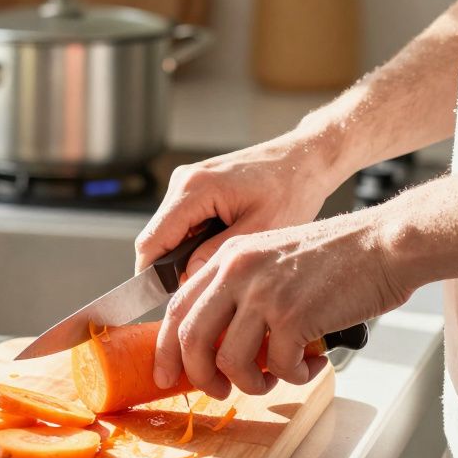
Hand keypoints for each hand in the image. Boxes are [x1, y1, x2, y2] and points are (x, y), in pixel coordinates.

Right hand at [134, 138, 341, 273]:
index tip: (170, 299)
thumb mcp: (260, 229)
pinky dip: (196, 238)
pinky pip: (183, 220)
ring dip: (187, 251)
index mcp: (194, 189)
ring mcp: (188, 180)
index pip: (151, 242)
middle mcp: (184, 181)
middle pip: (157, 237)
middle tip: (209, 282)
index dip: (153, 275)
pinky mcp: (196, 184)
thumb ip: (216, 254)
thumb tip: (188, 276)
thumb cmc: (291, 188)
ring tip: (223, 258)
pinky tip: (224, 241)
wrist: (306, 158)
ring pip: (169, 231)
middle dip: (175, 265)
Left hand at [153, 211, 412, 396]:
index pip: (178, 308)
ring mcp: (264, 293)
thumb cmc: (338, 257)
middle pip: (192, 339)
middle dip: (199, 377)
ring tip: (275, 380)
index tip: (167, 374)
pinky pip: (279, 367)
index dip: (167, 348)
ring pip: (231, 361)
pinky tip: (311, 366)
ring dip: (252, 383)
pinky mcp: (294, 315)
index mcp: (228, 258)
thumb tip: (220, 343)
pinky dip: (294, 376)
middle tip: (217, 391)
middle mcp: (238, 272)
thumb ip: (242, 291)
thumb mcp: (272, 260)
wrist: (385, 243)